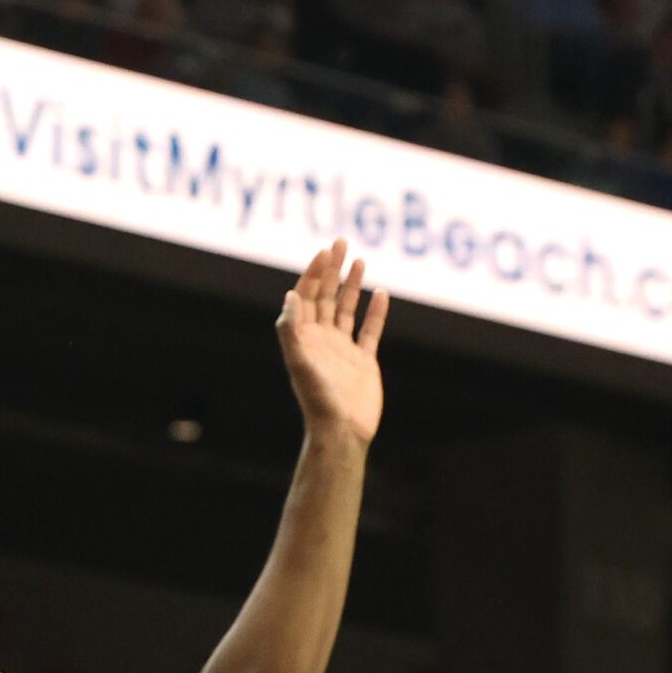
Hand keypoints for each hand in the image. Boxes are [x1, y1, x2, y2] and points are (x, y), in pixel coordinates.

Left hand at [276, 240, 387, 445]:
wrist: (342, 431)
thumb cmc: (317, 400)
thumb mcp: (299, 363)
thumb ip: (291, 330)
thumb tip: (290, 295)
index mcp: (303, 337)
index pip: (306, 296)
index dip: (314, 273)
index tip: (324, 251)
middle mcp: (321, 339)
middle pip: (326, 296)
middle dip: (332, 269)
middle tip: (341, 241)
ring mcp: (343, 349)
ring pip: (347, 309)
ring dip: (352, 284)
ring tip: (359, 260)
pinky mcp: (363, 361)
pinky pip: (370, 330)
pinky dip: (376, 312)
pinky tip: (382, 292)